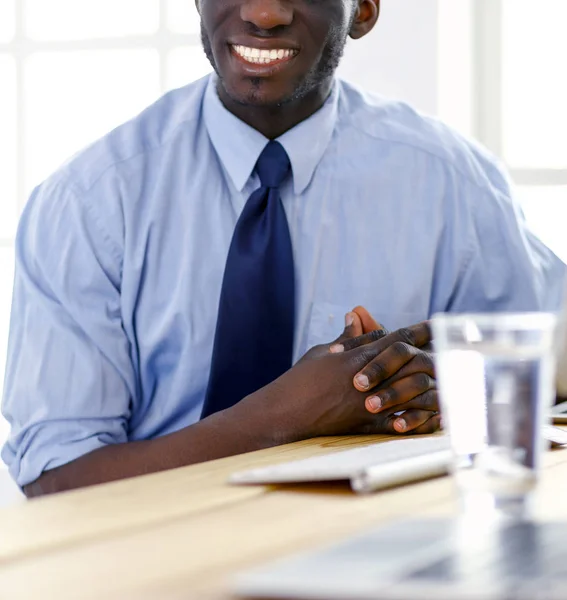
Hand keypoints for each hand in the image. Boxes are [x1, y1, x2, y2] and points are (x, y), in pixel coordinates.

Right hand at [240, 316, 439, 443]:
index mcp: (357, 357)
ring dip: (430, 385)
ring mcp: (369, 402)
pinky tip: (433, 417)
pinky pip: (400, 421)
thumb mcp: (321, 352)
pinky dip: (419, 418)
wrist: (285, 413)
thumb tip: (354, 317)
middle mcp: (368, 378)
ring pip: (410, 391)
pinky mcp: (366, 425)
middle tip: (450, 351)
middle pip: (410, 363)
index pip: (395, 338)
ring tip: (447, 382)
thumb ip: (345, 338)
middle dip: (432, 354)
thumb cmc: (299, 380)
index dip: (418, 330)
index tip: (435, 325)